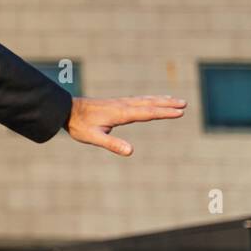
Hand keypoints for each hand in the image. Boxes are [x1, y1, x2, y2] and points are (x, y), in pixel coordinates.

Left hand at [64, 95, 186, 155]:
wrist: (65, 110)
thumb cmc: (78, 125)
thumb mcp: (94, 138)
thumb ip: (112, 144)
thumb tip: (131, 151)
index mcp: (121, 114)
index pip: (147, 113)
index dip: (164, 113)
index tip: (180, 112)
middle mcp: (122, 105)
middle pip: (149, 104)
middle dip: (167, 104)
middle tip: (184, 104)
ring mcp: (119, 103)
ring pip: (144, 100)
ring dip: (160, 100)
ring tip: (175, 99)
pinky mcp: (115, 103)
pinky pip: (137, 100)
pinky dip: (149, 99)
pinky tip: (151, 100)